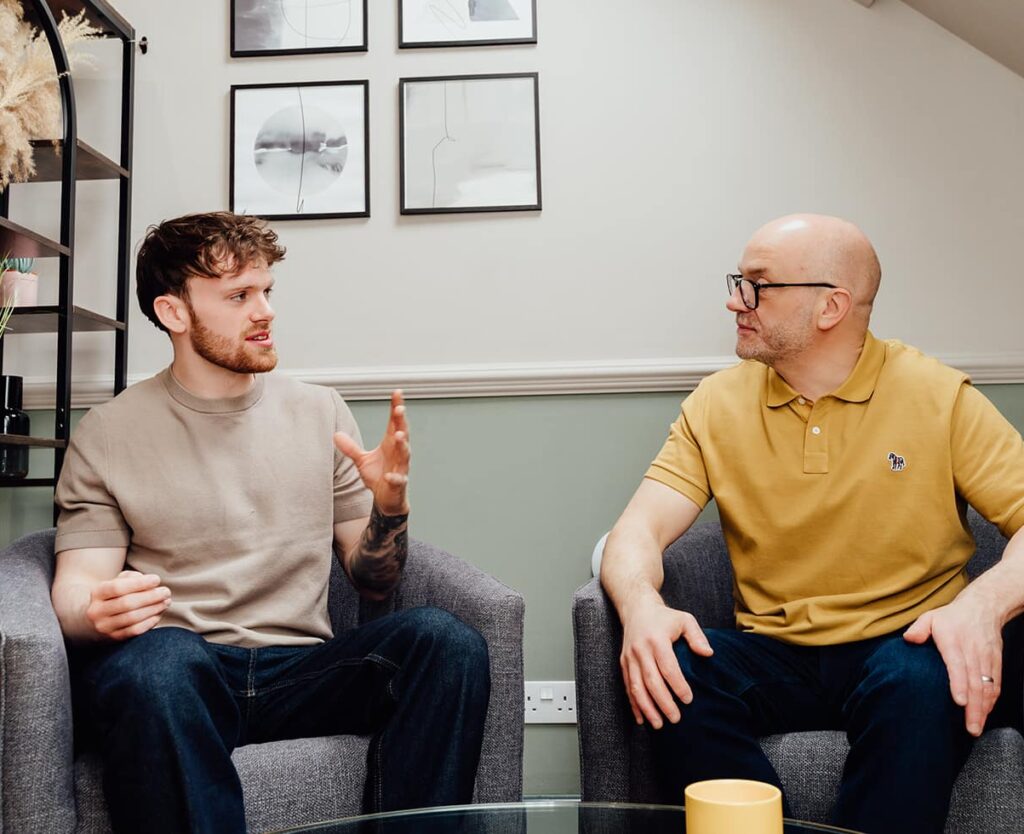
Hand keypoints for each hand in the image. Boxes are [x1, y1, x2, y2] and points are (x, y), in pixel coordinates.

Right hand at [86, 570, 170, 640]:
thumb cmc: (115, 595)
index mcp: (97, 592)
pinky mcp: (113, 638)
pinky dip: (149, 622)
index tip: (157, 579)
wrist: (97, 618)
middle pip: (127, 603)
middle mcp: (97, 611)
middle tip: (166, 592)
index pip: (118, 587)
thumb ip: (132, 577)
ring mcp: (104, 626)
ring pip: (132, 618)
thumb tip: (149, 582)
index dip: (139, 583)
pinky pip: (134, 631)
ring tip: (166, 602)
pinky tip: (158, 615)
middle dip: (150, 597)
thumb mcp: (118, 582)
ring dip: (153, 609)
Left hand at [334, 390, 409, 515]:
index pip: (394, 422)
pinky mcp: (399, 484)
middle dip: (401, 421)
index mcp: (390, 444)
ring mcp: (400, 468)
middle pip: (402, 434)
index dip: (396, 407)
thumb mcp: (361, 460)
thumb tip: (335, 434)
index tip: (397, 393)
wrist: (387, 499)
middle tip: (399, 409)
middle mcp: (398, 453)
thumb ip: (350, 448)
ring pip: (404, 454)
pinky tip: (389, 476)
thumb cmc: (378, 476)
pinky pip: (398, 480)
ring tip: (398, 435)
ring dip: (402, 444)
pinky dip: (395, 478)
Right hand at [620, 602, 712, 728]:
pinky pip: (627, 687)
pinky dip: (634, 704)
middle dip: (663, 703)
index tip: (688, 700)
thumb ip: (697, 637)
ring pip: (636, 687)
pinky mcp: (623, 663)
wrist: (636, 609)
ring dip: (647, 708)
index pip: (668, 667)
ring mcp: (630, 658)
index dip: (678, 685)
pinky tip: (641, 719)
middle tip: (676, 719)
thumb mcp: (685, 620)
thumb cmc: (664, 617)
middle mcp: (641, 650)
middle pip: (651, 681)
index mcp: (657, 640)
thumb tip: (708, 654)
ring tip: (658, 724)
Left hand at [904, 597, 1002, 735]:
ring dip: (983, 709)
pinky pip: (996, 684)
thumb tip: (909, 639)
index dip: (959, 684)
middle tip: (970, 728)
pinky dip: (992, 701)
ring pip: (987, 687)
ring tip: (976, 728)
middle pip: (975, 682)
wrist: (983, 607)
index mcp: (954, 641)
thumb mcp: (930, 616)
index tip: (959, 702)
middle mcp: (973, 652)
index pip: (957, 665)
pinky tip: (985, 714)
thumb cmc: (951, 617)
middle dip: (973, 708)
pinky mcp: (996, 662)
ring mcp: (987, 658)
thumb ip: (919, 628)